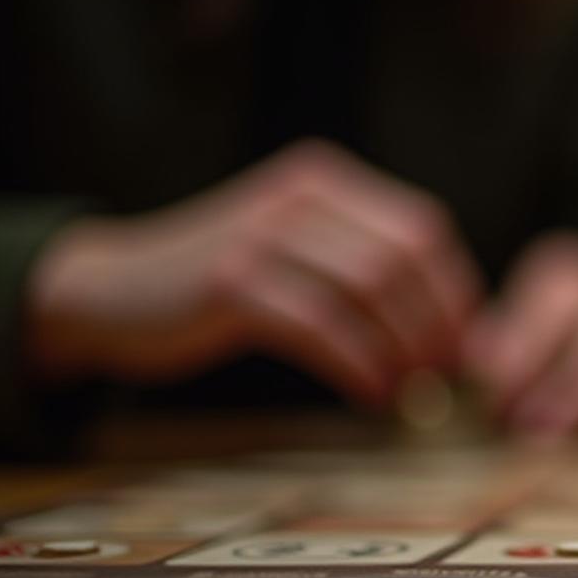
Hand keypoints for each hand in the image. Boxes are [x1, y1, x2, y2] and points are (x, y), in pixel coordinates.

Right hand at [28, 139, 480, 404]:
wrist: (110, 290)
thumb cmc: (224, 283)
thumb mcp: (298, 250)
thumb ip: (365, 267)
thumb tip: (457, 328)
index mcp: (325, 182)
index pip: (423, 230)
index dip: (456, 291)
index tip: (466, 344)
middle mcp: (298, 197)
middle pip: (405, 259)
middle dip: (436, 324)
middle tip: (444, 376)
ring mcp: (262, 235)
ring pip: (369, 289)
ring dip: (402, 349)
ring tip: (410, 391)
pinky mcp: (232, 282)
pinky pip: (321, 325)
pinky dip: (358, 365)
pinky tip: (371, 395)